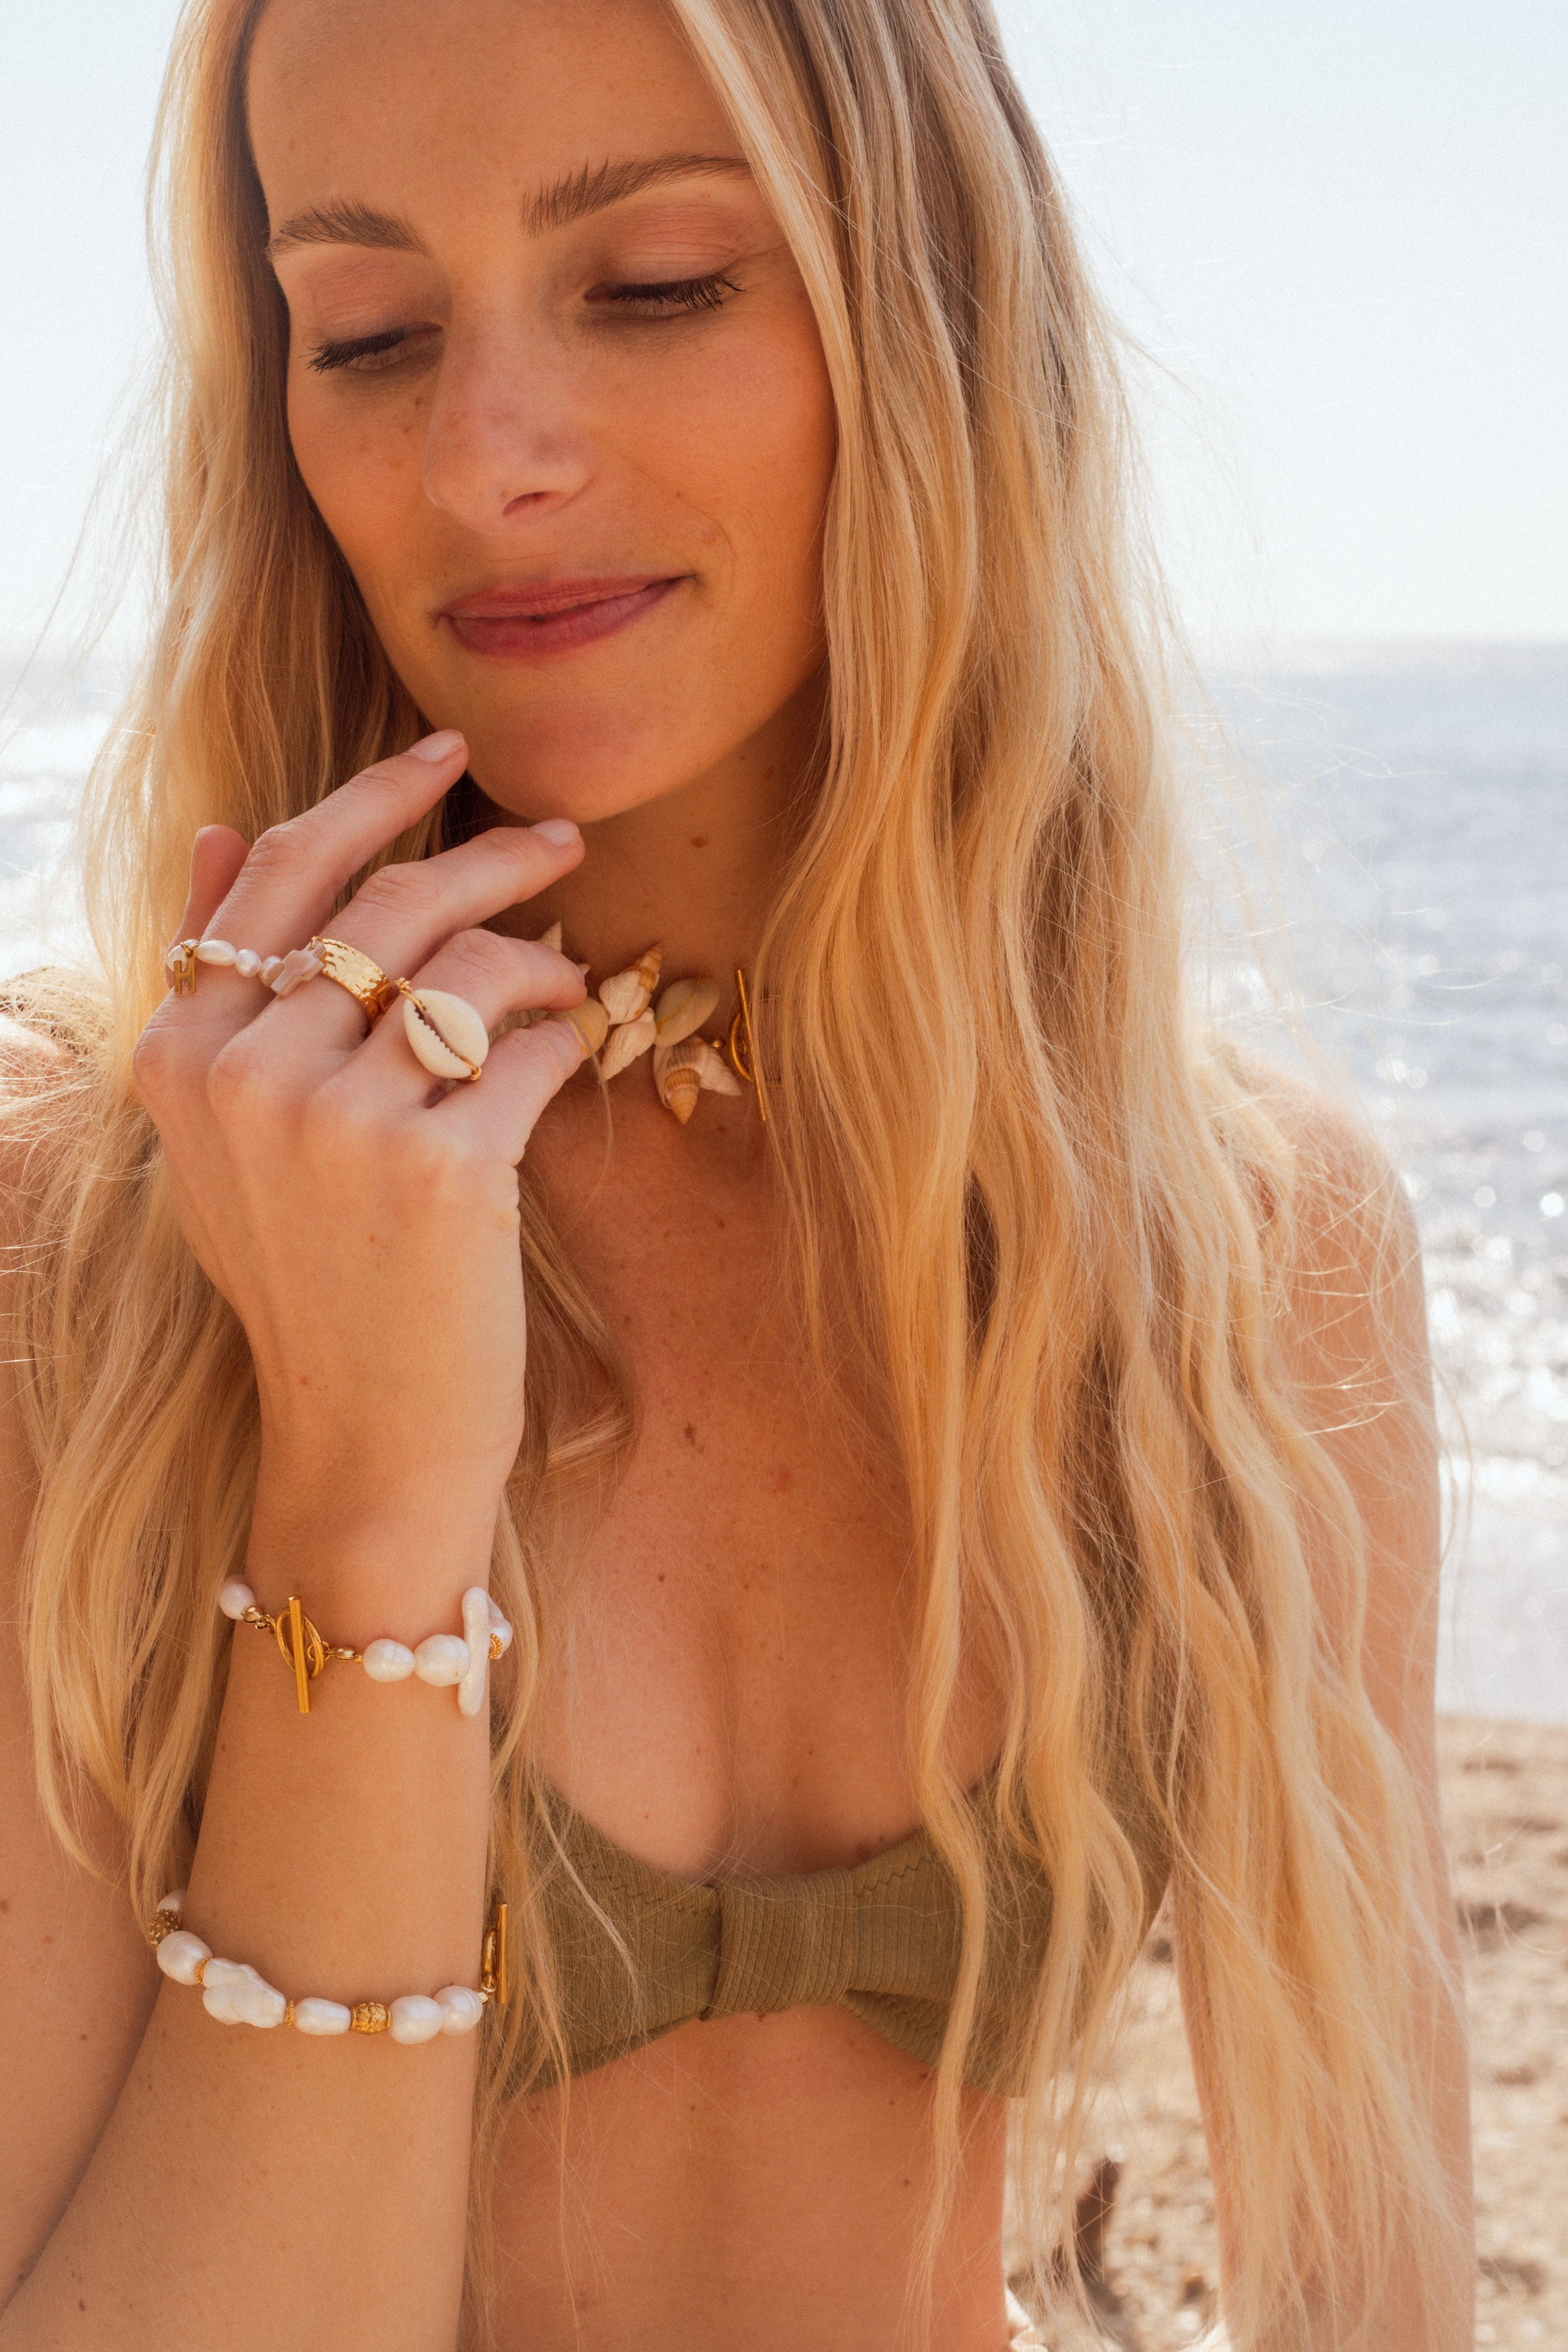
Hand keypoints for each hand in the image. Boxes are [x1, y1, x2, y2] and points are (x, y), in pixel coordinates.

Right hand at [133, 732, 587, 1545]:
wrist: (367, 1438)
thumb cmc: (312, 1277)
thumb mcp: (226, 1136)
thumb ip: (219, 982)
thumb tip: (221, 829)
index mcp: (181, 1055)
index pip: (282, 873)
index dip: (371, 798)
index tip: (444, 754)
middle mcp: (245, 1077)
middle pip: (388, 901)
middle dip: (488, 852)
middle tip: (558, 841)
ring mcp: (339, 1124)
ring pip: (472, 966)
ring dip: (542, 956)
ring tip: (573, 977)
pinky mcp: (441, 1172)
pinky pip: (532, 1051)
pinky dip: (568, 1041)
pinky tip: (573, 1057)